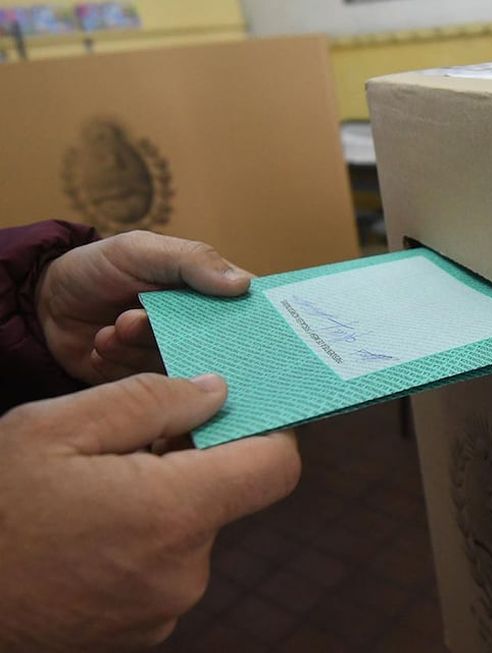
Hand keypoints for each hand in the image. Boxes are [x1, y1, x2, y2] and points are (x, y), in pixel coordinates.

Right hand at [0, 373, 299, 651]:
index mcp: (175, 514)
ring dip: (161, 503)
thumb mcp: (55, 428)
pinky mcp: (143, 631)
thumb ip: (150, 400)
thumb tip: (217, 392)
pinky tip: (88, 532)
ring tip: (93, 493)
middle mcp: (185, 570)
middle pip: (226, 495)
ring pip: (191, 530)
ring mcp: (165, 609)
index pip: (276, 466)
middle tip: (128, 446)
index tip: (242, 410)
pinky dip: (142, 542)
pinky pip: (165, 567)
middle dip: (191, 462)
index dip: (271, 429)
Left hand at [36, 231, 251, 384]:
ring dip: (140, 349)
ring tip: (110, 329)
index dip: (253, 325)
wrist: (42, 304)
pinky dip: (123, 366)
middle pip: (220, 350)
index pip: (250, 313)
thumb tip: (245, 285)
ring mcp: (174, 358)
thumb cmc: (96, 268)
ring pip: (183, 371)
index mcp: (211, 294)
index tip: (238, 331)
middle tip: (134, 320)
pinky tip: (100, 344)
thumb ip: (192, 261)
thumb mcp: (142, 250)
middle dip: (176, 338)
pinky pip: (152, 390)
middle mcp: (200, 330)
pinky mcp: (148, 385)